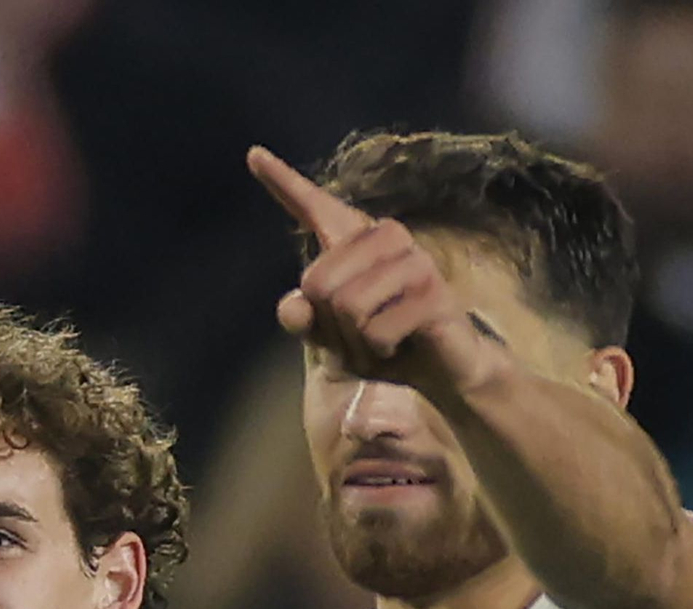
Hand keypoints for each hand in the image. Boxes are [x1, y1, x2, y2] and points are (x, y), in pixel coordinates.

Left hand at [247, 145, 497, 400]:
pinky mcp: (435, 292)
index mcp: (357, 241)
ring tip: (380, 342)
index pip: (315, 207)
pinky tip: (398, 347)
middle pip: (318, 283)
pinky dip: (379, 350)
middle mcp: (387, 237)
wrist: (439, 370)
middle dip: (331, 327)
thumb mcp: (334, 337)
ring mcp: (414, 260)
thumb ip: (306, 320)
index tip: (253, 155)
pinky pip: (377, 329)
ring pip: (348, 305)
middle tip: (360, 337)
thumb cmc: (385, 344)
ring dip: (357, 341)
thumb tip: (291, 307)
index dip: (284, 183)